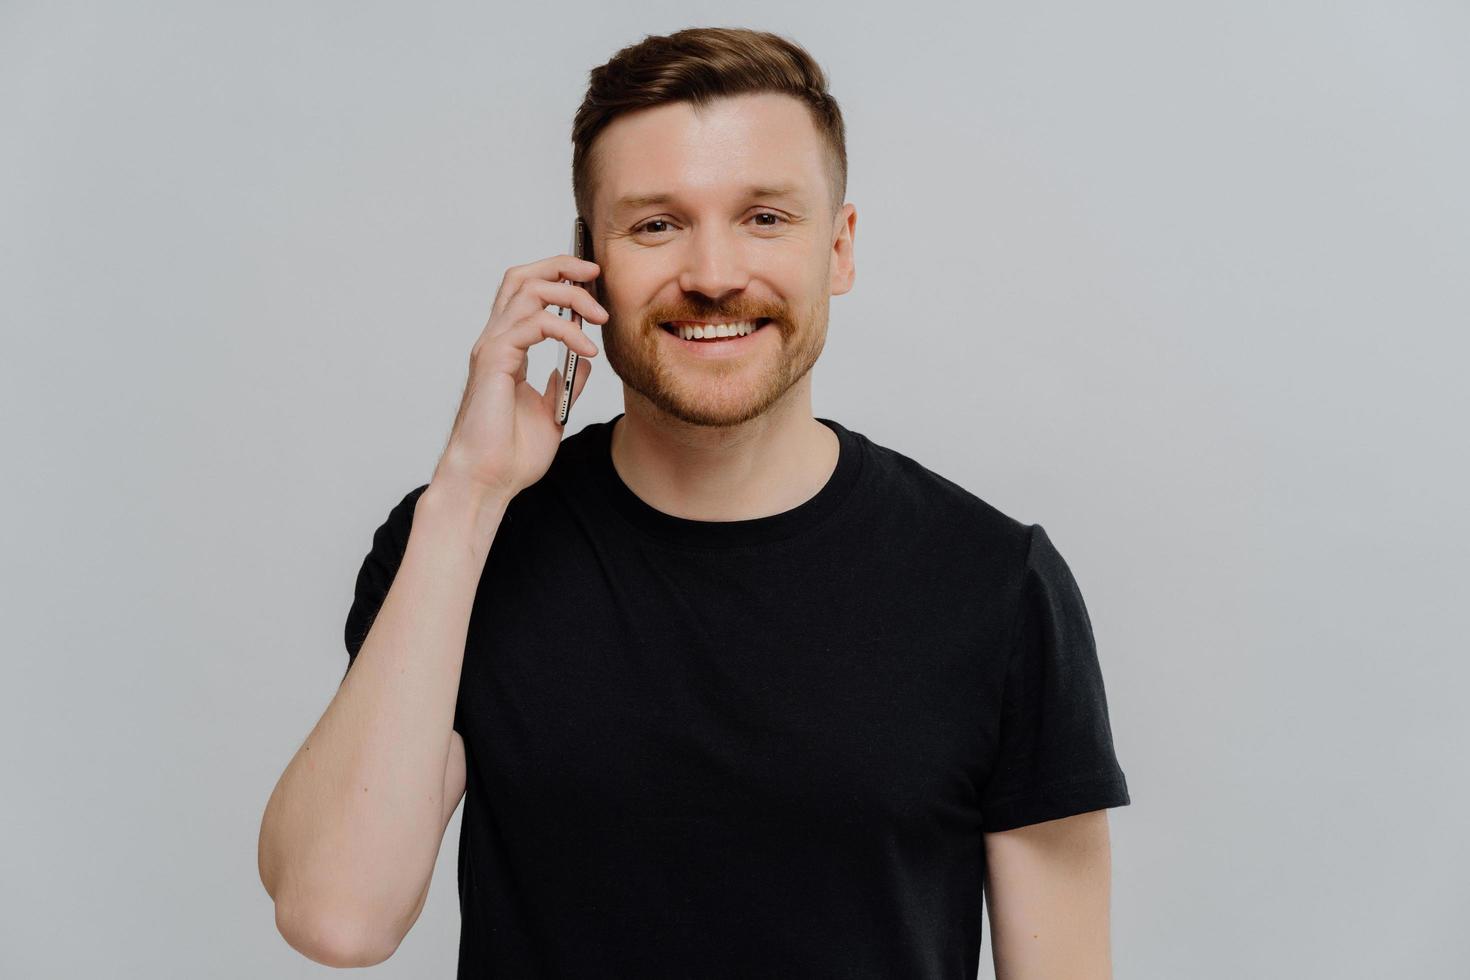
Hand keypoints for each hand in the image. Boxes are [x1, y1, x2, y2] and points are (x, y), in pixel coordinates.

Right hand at [432, 253, 606, 502]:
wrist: (488, 481)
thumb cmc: (510, 456)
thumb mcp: (553, 413)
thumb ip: (565, 383)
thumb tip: (582, 360)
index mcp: (507, 350)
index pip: (526, 293)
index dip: (558, 278)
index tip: (592, 282)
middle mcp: (496, 342)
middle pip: (522, 277)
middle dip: (561, 266)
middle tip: (595, 274)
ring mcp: (492, 349)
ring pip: (528, 291)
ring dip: (570, 296)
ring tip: (600, 318)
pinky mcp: (494, 361)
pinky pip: (533, 324)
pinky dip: (565, 330)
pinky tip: (585, 349)